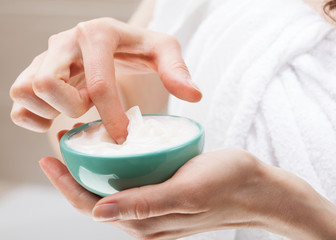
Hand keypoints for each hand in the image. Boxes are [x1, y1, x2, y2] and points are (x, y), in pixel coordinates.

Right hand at [10, 18, 201, 142]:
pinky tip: (59, 115)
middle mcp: (65, 41)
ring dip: (51, 110)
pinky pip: (18, 99)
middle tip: (91, 110)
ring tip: (76, 108)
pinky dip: (33, 115)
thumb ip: (177, 70)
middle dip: (73, 108)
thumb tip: (193, 95)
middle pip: (48, 84)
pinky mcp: (34, 71)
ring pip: (26, 89)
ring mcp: (45, 56)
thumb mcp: (163, 51)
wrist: (113, 41)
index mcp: (98, 34)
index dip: (111, 117)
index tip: (121, 137)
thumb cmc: (138, 48)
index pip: (99, 83)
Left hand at [40, 129, 335, 239]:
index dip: (66, 185)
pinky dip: (115, 168)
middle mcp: (145, 219)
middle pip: (96, 200)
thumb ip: (145, 204)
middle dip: (73, 176)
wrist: (256, 187)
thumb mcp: (187, 191)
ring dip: (92, 170)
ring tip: (80, 144)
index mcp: (145, 222)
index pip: (92, 206)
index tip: (49, 158)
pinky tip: (113, 150)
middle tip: (61, 145)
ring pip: (111, 191)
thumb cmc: (226, 184)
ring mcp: (154, 208)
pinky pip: (129, 184)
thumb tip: (98, 212)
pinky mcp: (164, 195)